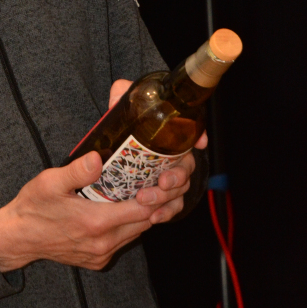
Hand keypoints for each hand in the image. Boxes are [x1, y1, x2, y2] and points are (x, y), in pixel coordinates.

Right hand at [0, 151, 153, 271]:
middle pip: (145, 223)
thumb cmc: (33, 207)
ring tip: (152, 192)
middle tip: (167, 181)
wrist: (19, 237)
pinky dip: (131, 226)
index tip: (165, 178)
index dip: (158, 195)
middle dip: (159, 203)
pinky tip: (128, 209)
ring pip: (136, 233)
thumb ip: (76, 171)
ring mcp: (101, 253)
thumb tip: (97, 158)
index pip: (142, 210)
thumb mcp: (50, 182)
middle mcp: (103, 242)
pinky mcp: (97, 260)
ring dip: (146, 215)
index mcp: (96, 222)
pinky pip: (123, 241)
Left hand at [107, 78, 207, 221]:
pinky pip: (171, 207)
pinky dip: (165, 213)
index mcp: (168, 134)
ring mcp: (168, 177)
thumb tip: (120, 90)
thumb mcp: (121, 108)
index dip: (198, 136)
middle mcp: (173, 155)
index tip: (199, 142)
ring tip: (144, 200)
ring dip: (166, 197)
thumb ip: (122, 94)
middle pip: (186, 167)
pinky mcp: (161, 196)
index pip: (191, 133)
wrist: (107, 152)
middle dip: (177, 176)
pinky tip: (154, 217)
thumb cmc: (121, 128)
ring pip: (179, 189)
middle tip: (161, 181)